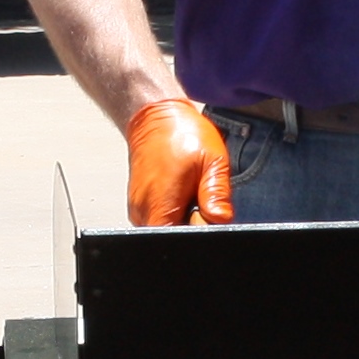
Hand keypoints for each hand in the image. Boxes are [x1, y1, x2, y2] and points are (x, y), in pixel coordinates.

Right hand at [125, 96, 232, 225]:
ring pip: (167, 229)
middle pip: (173, 238)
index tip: (208, 213)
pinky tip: (179, 192)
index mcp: (161, 205)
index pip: (180, 241)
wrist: (155, 116)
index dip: (199, 232)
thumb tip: (221, 221)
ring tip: (188, 190)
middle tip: (200, 196)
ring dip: (183, 217)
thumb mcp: (212, 161)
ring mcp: (138, 210)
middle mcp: (143, 212)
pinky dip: (174, 211)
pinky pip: (160, 219)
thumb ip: (217, 194)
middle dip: (192, 225)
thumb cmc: (181, 133)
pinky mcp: (138, 206)